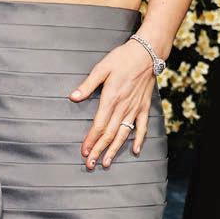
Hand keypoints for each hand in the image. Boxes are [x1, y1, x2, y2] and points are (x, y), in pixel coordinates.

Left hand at [69, 40, 155, 168]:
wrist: (146, 54)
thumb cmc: (122, 58)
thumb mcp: (101, 68)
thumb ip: (88, 85)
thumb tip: (73, 97)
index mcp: (111, 98)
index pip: (99, 125)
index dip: (91, 140)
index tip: (84, 151)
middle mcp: (123, 107)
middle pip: (109, 134)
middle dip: (99, 150)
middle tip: (90, 164)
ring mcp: (135, 108)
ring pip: (124, 134)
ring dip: (114, 150)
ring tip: (106, 162)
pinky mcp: (145, 107)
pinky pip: (142, 127)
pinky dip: (139, 139)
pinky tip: (136, 150)